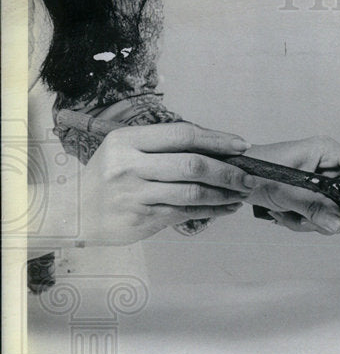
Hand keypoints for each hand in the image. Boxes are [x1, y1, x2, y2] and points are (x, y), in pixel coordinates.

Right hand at [77, 122, 254, 245]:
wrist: (75, 213)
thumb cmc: (109, 179)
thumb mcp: (124, 151)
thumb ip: (162, 148)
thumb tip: (215, 146)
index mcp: (127, 140)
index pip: (182, 134)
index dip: (217, 139)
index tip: (241, 145)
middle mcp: (130, 165)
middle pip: (193, 165)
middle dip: (228, 171)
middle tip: (250, 176)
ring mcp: (136, 194)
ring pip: (194, 192)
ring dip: (225, 193)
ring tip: (243, 192)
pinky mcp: (144, 218)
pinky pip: (188, 213)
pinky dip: (213, 210)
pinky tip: (228, 207)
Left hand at [243, 136, 339, 234]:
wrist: (235, 181)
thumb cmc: (254, 171)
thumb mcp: (286, 191)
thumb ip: (313, 207)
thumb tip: (337, 222)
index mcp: (325, 152)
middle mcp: (326, 166)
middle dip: (326, 214)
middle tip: (307, 217)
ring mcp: (320, 182)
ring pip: (334, 212)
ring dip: (311, 220)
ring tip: (290, 213)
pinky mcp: (313, 196)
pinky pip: (321, 217)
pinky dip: (303, 221)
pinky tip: (287, 214)